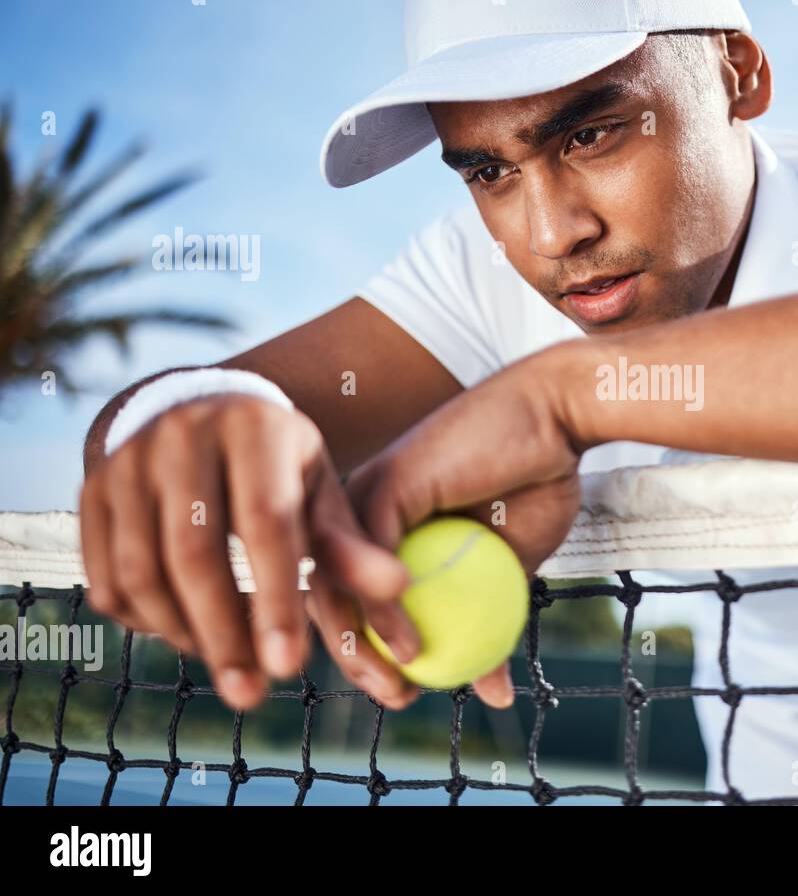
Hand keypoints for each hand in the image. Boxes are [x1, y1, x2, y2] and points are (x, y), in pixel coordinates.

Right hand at [79, 393, 420, 710]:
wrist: (199, 411)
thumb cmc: (277, 464)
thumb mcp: (320, 489)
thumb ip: (351, 543)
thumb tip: (399, 589)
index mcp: (256, 428)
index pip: (265, 523)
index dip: (275, 598)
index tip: (291, 667)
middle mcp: (182, 436)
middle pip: (192, 554)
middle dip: (223, 634)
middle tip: (251, 695)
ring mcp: (126, 462)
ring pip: (139, 571)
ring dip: (182, 634)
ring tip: (227, 664)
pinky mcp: (90, 491)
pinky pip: (105, 577)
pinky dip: (143, 622)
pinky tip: (186, 632)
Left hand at [346, 348, 583, 707]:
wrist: (557, 420)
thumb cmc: (540, 481)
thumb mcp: (514, 570)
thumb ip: (490, 621)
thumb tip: (491, 690)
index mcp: (386, 525)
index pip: (356, 595)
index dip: (369, 653)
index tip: (403, 694)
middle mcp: (363, 508)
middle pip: (331, 591)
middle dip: (352, 658)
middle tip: (395, 698)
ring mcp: (366, 494)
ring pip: (334, 581)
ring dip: (359, 645)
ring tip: (398, 684)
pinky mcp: (381, 485)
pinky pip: (367, 562)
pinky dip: (382, 611)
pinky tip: (409, 645)